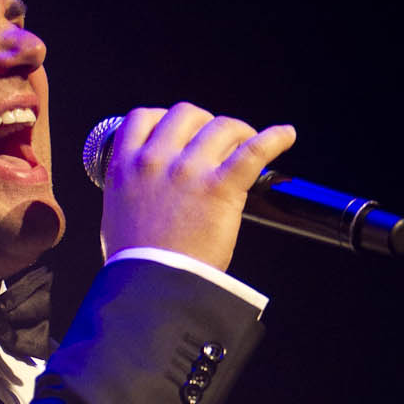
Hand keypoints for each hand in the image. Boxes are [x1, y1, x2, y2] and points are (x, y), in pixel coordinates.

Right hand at [100, 103, 296, 271]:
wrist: (152, 289)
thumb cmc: (136, 264)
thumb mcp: (117, 215)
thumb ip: (132, 191)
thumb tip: (149, 188)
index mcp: (125, 167)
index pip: (143, 118)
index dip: (164, 119)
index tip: (179, 131)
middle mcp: (155, 161)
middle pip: (186, 114)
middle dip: (204, 123)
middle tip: (217, 142)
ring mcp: (188, 171)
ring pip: (221, 126)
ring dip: (237, 131)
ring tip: (246, 144)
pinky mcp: (220, 187)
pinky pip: (255, 150)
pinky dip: (275, 139)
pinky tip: (286, 136)